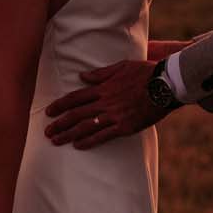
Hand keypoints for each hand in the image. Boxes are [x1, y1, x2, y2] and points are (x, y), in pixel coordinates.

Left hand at [45, 60, 170, 147]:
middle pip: (76, 114)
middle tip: (46, 132)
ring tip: (56, 141)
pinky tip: (78, 146)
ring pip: (85, 126)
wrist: (165, 85)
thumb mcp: (122, 66)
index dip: (60, 105)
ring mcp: (114, 115)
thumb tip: (82, 76)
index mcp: (103, 87)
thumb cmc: (146, 73)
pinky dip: (89, 141)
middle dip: (59, 123)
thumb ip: (101, 73)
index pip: (75, 97)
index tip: (49, 112)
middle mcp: (105, 102)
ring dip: (68, 134)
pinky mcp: (124, 126)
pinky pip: (103, 136)